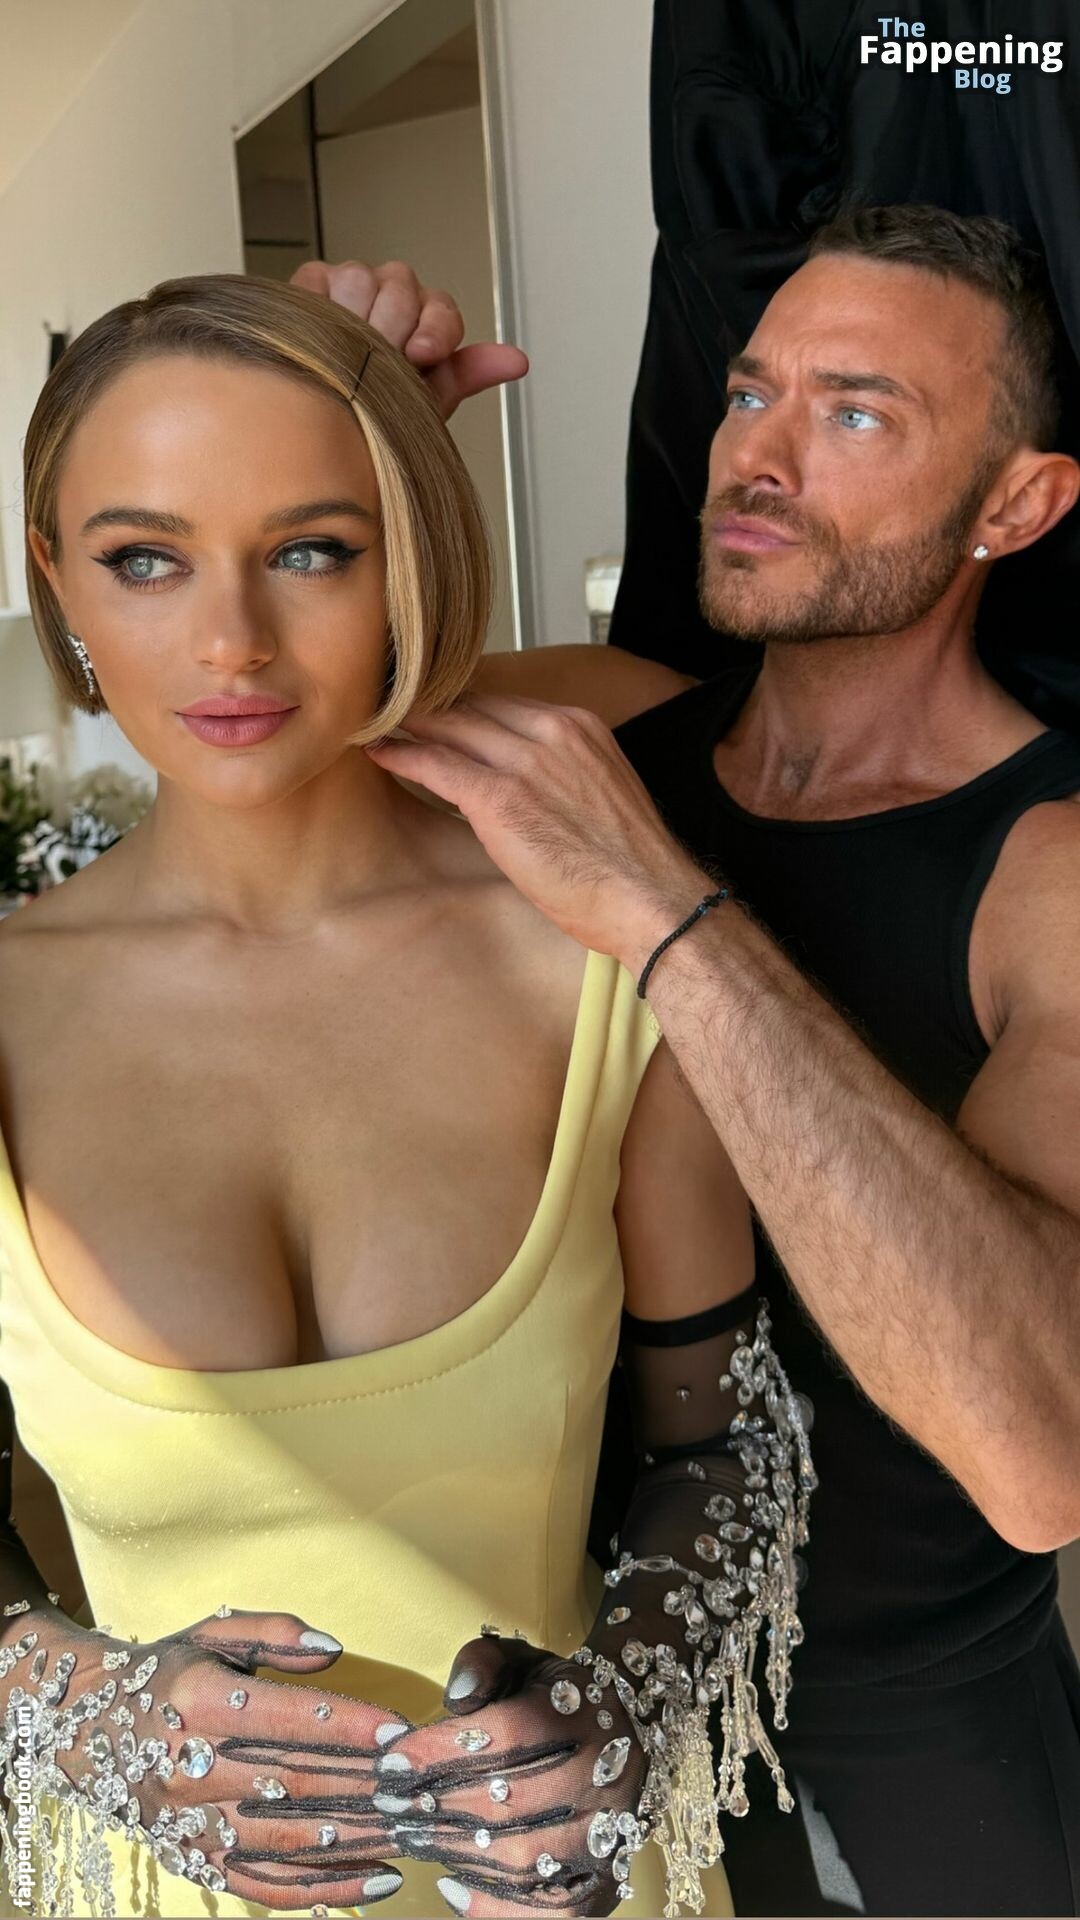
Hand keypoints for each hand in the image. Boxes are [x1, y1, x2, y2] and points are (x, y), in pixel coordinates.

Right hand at [5, 1603, 409, 1909]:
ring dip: (361, 1838)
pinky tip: (380, 1879)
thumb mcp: (214, 1632)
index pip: (288, 1718)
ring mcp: (194, 1825)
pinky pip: (269, 1887)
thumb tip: (336, 1648)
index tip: (401, 1730)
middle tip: (427, 1784)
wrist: (87, 1731)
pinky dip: (327, 1890)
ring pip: (290, 1841)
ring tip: (417, 1830)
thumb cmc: (169, 1671)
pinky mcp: (198, 1864)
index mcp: (199, 1701)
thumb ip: (275, 1633)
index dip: (349, 1725)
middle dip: (368, 1784)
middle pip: (296, 1782)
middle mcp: (192, 1768)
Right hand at [290, 259, 527, 417]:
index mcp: (428, 319)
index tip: (419, 357)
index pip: (442, 309)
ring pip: (358, 278)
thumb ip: (468, 373)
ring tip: (341, 361)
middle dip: (389, 332)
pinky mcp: (313, 283)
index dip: (433, 331)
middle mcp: (396, 294)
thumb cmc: (376, 416)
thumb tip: (517, 361)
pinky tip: (318, 340)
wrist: (323, 431)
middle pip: (401, 287)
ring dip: (351, 321)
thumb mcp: (424, 402)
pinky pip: (319, 280)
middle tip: (373, 369)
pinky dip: (318, 307)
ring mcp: (355, 285)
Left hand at [365, 693, 707, 973]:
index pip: (505, 702)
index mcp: (580, 728)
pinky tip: (380, 753)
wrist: (651, 900)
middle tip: (392, 709)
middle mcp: (552, 733)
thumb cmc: (630, 866)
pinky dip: (403, 755)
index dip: (464, 705)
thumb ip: (563, 774)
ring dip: (410, 725)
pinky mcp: (500, 799)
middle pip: (472, 705)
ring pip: (450, 727)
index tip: (437, 708)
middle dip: (431, 707)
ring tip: (378, 725)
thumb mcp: (601, 794)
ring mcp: (525, 763)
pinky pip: (437, 765)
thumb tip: (526, 785)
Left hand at [378, 1633, 645, 1916]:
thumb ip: (483, 1663)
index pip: (505, 1736)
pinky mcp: (605, 1882)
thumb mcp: (522, 1661)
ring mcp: (608, 1837)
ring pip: (521, 1858)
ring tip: (411, 1835)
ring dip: (454, 1850)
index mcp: (583, 1715)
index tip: (390, 1761)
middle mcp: (604, 1778)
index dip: (440, 1751)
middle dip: (436, 1805)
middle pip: (506, 1803)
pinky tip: (452, 1886)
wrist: (630, 1727)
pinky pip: (550, 1912)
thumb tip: (455, 1695)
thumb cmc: (557, 1696)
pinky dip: (496, 1908)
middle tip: (389, 1804)